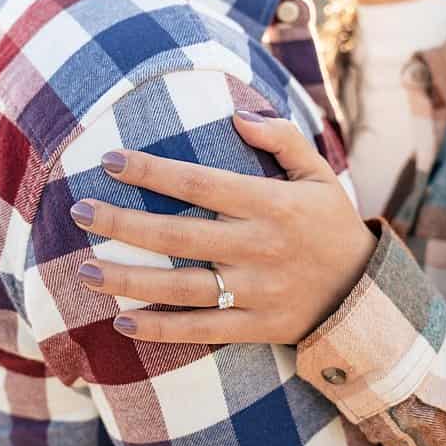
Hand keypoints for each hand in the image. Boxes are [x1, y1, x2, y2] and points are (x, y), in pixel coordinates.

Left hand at [72, 113, 377, 344]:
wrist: (366, 292)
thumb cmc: (333, 225)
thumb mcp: (320, 176)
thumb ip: (283, 140)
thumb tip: (237, 116)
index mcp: (275, 206)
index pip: (202, 184)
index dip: (153, 171)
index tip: (111, 159)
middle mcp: (262, 248)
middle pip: (179, 236)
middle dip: (122, 223)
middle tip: (78, 211)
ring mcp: (258, 291)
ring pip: (181, 287)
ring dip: (128, 279)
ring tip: (84, 269)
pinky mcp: (257, 326)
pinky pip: (202, 330)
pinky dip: (162, 329)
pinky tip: (123, 321)